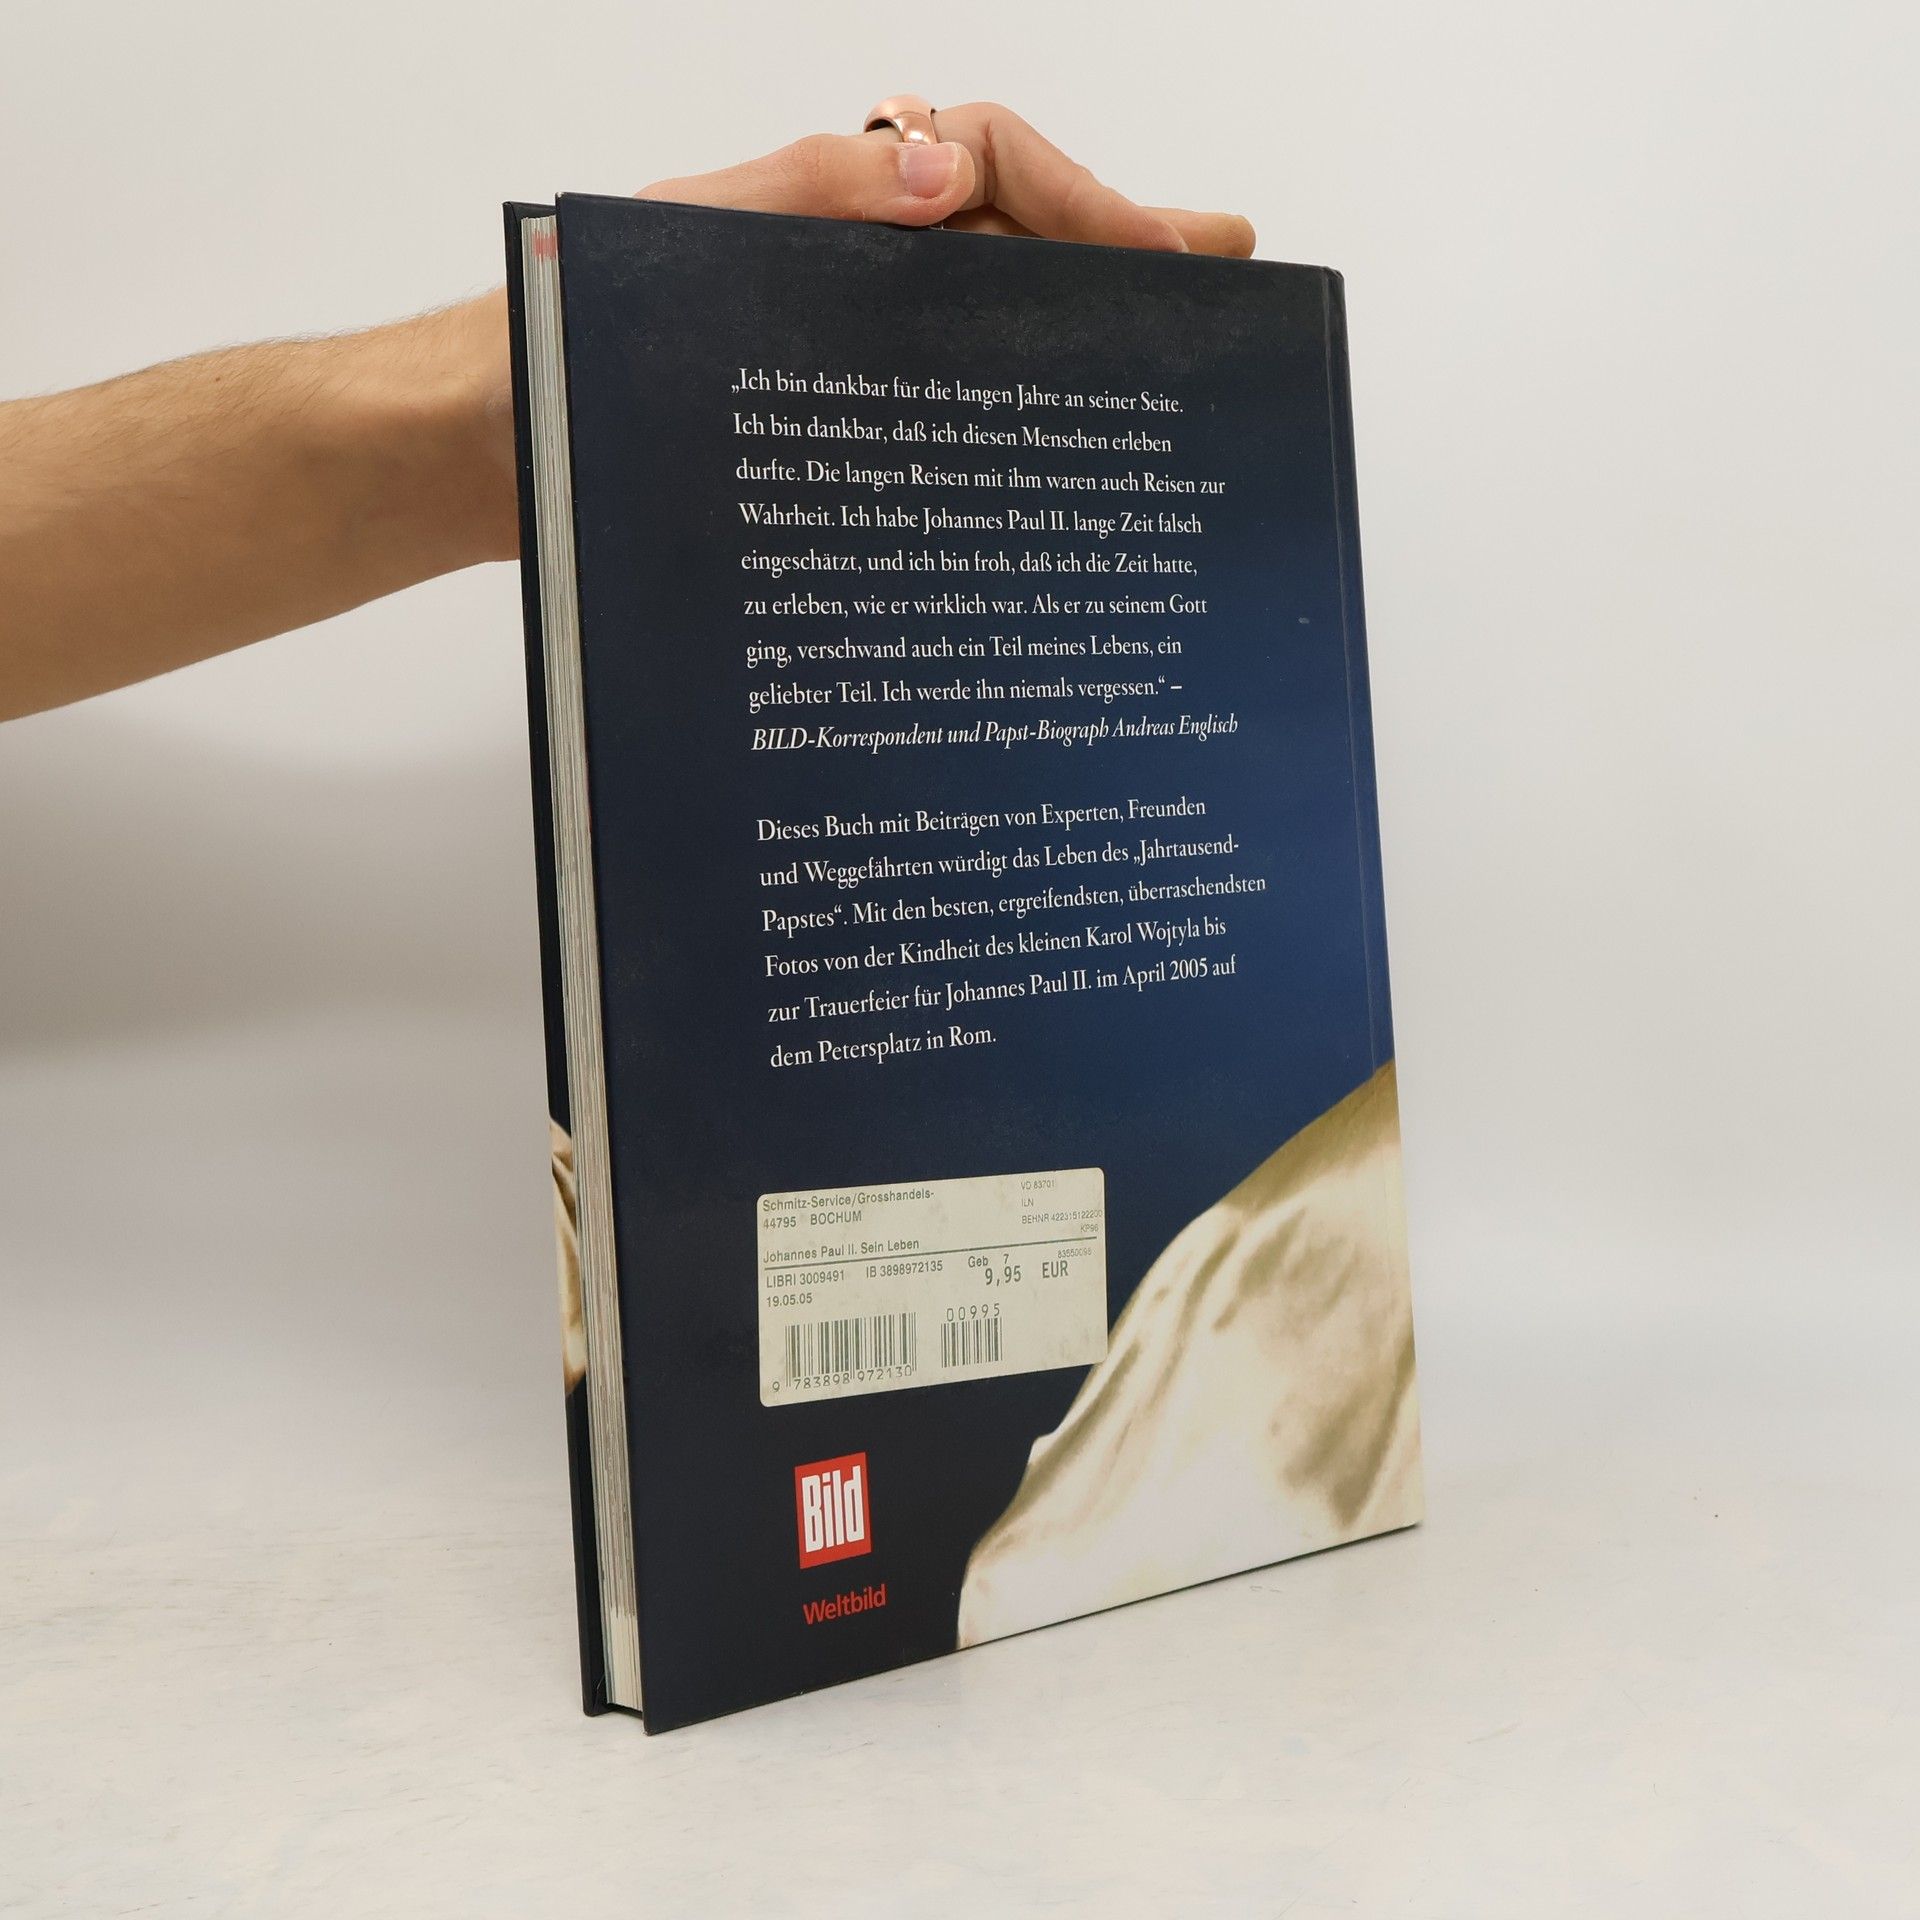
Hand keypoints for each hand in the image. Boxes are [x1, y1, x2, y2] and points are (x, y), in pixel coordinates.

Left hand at [0, 105, 1253, 717]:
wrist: (465, 458)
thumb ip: (806, 200)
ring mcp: (838, 364)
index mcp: (826, 207)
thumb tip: (949, 178)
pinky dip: (1001, 441)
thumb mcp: (675, 250)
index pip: (992, 167)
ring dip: (1077, 357)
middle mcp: (845, 277)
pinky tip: (1054, 487)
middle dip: (1121, 267)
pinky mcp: (822, 450)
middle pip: (1013, 253)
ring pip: (982, 344)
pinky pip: (931, 428)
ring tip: (1172, 386)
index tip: (1176, 250)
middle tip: (1223, 288)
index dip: (1091, 201)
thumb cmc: (548, 347)